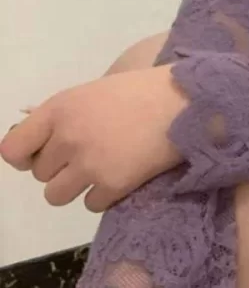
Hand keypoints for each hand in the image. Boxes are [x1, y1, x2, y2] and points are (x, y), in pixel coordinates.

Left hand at [0, 65, 188, 211]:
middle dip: (60, 166)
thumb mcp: (95, 91)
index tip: (42, 154)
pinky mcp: (112, 186)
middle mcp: (68, 137)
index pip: (13, 150)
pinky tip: (123, 172)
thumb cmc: (142, 89)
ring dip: (76, 185)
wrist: (185, 101)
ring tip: (103, 166)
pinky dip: (104, 194)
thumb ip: (65, 115)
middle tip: (90, 150)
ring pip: (56, 196)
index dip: (24, 156)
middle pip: (39, 174)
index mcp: (61, 108)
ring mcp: (89, 164)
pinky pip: (89, 205)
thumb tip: (39, 142)